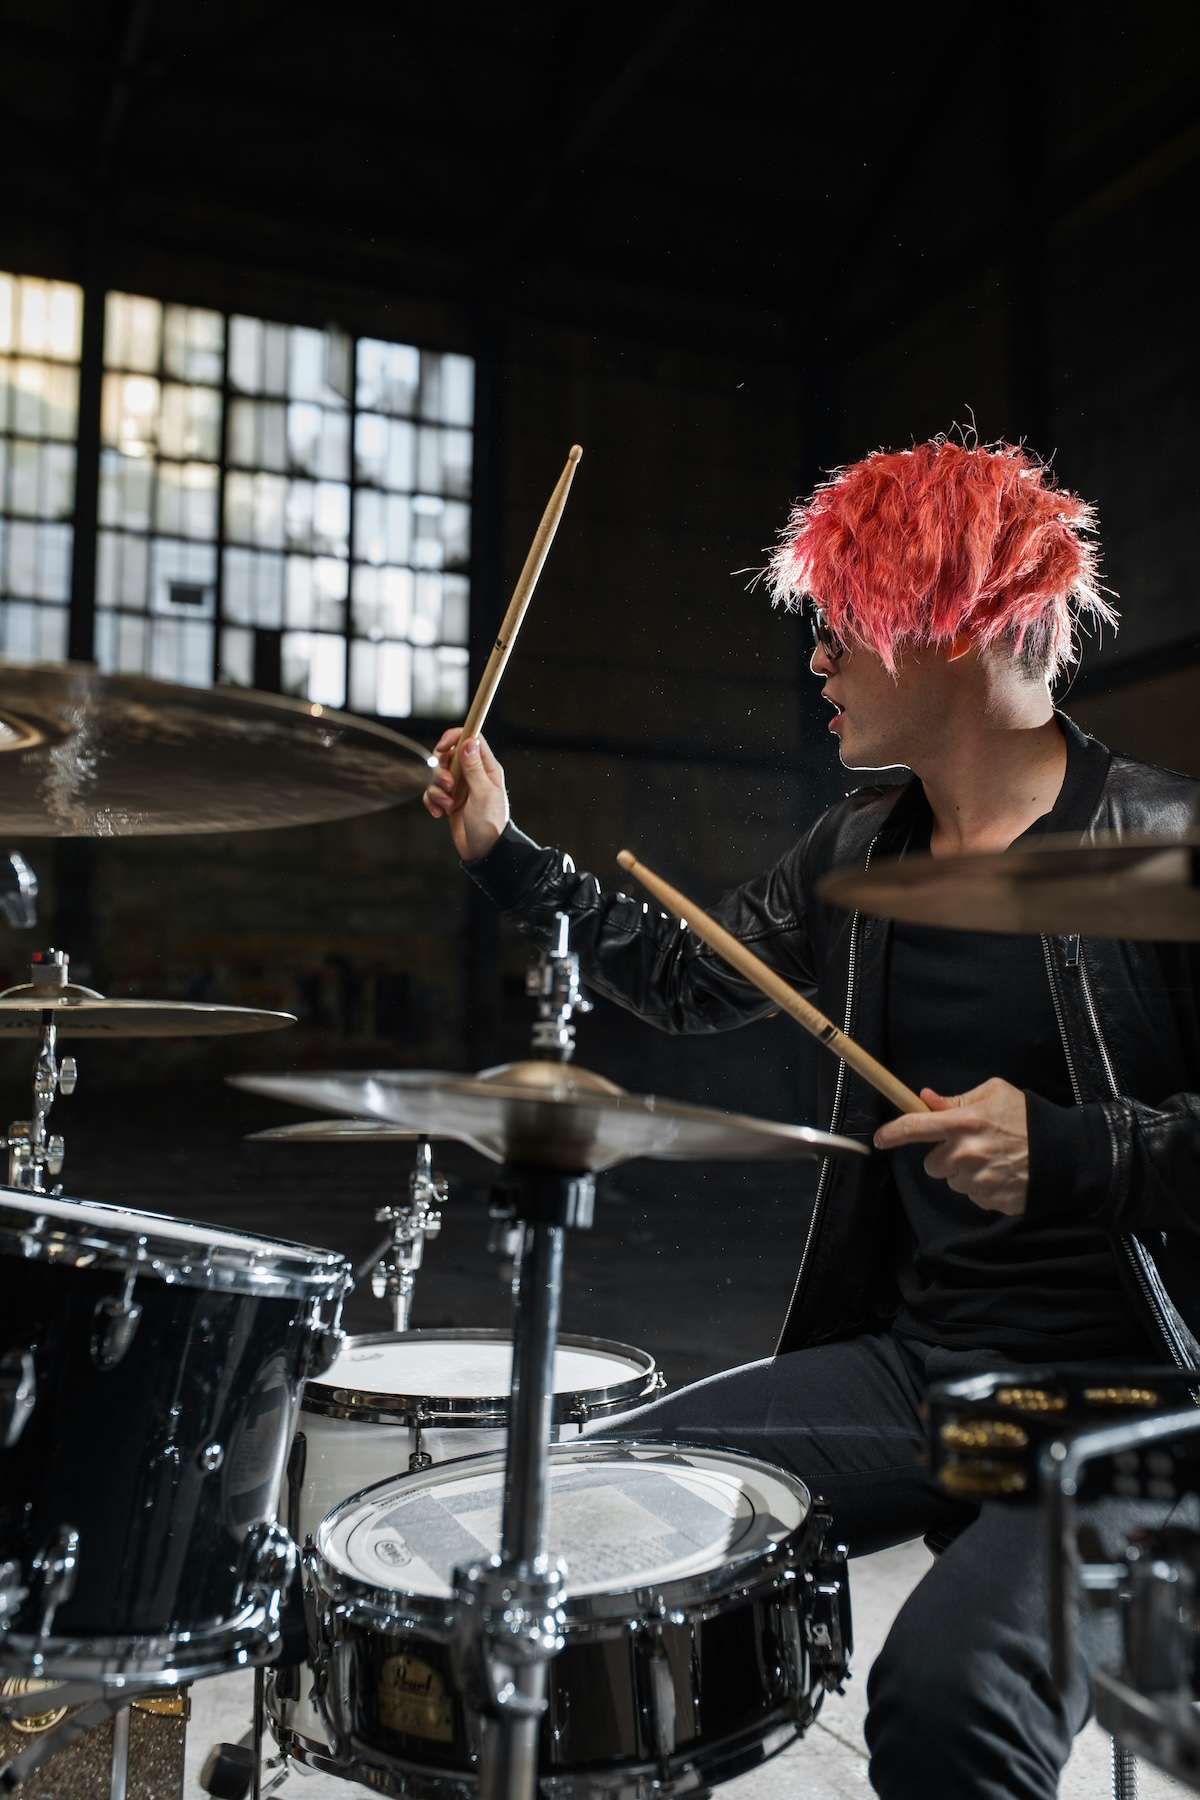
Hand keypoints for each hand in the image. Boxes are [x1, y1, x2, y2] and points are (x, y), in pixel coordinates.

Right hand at [423, 728, 509, 861]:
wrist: (483, 851)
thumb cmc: (490, 824)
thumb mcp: (483, 794)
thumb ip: (474, 768)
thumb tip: (469, 741)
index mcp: (486, 768)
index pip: (471, 738)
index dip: (454, 737)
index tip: (442, 748)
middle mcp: (473, 774)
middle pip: (449, 755)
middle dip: (442, 770)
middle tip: (448, 785)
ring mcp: (460, 786)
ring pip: (438, 774)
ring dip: (437, 789)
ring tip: (447, 805)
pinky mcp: (449, 799)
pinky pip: (432, 791)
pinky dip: (432, 801)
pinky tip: (439, 813)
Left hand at [873, 1079, 1029, 1215]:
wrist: (1067, 1152)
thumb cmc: (1028, 1118)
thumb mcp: (994, 1093)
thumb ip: (957, 1100)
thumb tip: (927, 1099)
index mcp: (963, 1123)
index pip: (914, 1128)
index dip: (892, 1133)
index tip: (880, 1139)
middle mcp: (966, 1153)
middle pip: (932, 1164)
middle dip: (945, 1156)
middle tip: (971, 1146)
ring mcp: (979, 1180)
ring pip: (952, 1181)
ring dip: (965, 1172)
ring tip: (993, 1159)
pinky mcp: (991, 1200)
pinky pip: (973, 1196)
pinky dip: (983, 1186)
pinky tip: (1002, 1173)